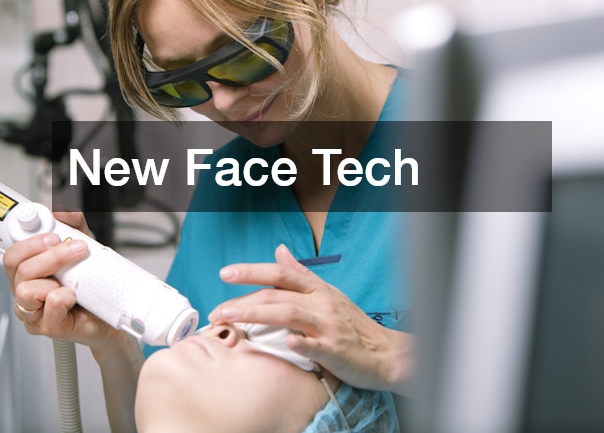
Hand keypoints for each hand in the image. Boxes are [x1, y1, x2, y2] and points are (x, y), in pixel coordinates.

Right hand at [2, 211, 117, 349]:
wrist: (110, 315)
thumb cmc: (91, 284)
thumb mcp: (85, 246)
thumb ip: (74, 225)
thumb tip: (65, 211)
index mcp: (27, 272)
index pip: (12, 253)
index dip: (25, 239)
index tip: (51, 232)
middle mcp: (25, 291)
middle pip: (17, 266)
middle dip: (49, 252)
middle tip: (75, 247)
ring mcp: (34, 311)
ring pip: (26, 288)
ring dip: (55, 273)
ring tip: (74, 276)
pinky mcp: (48, 327)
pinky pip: (49, 306)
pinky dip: (63, 296)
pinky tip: (74, 296)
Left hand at [207, 244, 413, 392]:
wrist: (386, 353)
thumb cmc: (352, 325)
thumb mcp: (327, 294)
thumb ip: (301, 274)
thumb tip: (279, 250)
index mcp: (317, 290)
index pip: (280, 274)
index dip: (252, 271)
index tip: (225, 273)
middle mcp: (321, 303)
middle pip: (277, 295)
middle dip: (244, 300)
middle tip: (217, 310)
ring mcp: (328, 326)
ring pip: (289, 314)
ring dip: (257, 315)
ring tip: (230, 319)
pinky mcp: (335, 350)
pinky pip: (315, 344)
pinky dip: (300, 341)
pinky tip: (286, 341)